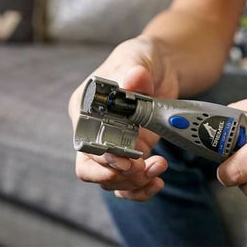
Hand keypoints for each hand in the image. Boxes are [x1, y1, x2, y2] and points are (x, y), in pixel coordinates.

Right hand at [69, 37, 178, 200]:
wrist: (162, 68)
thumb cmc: (141, 59)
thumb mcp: (138, 59)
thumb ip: (134, 70)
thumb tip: (133, 79)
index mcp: (85, 109)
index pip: (83, 144)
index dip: (102, 158)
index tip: (127, 160)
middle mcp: (94, 131)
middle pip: (92, 169)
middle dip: (118, 175)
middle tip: (143, 168)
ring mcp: (113, 145)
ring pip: (110, 180)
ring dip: (134, 182)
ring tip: (157, 169)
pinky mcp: (131, 153)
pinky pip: (128, 181)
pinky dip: (141, 188)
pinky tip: (156, 181)